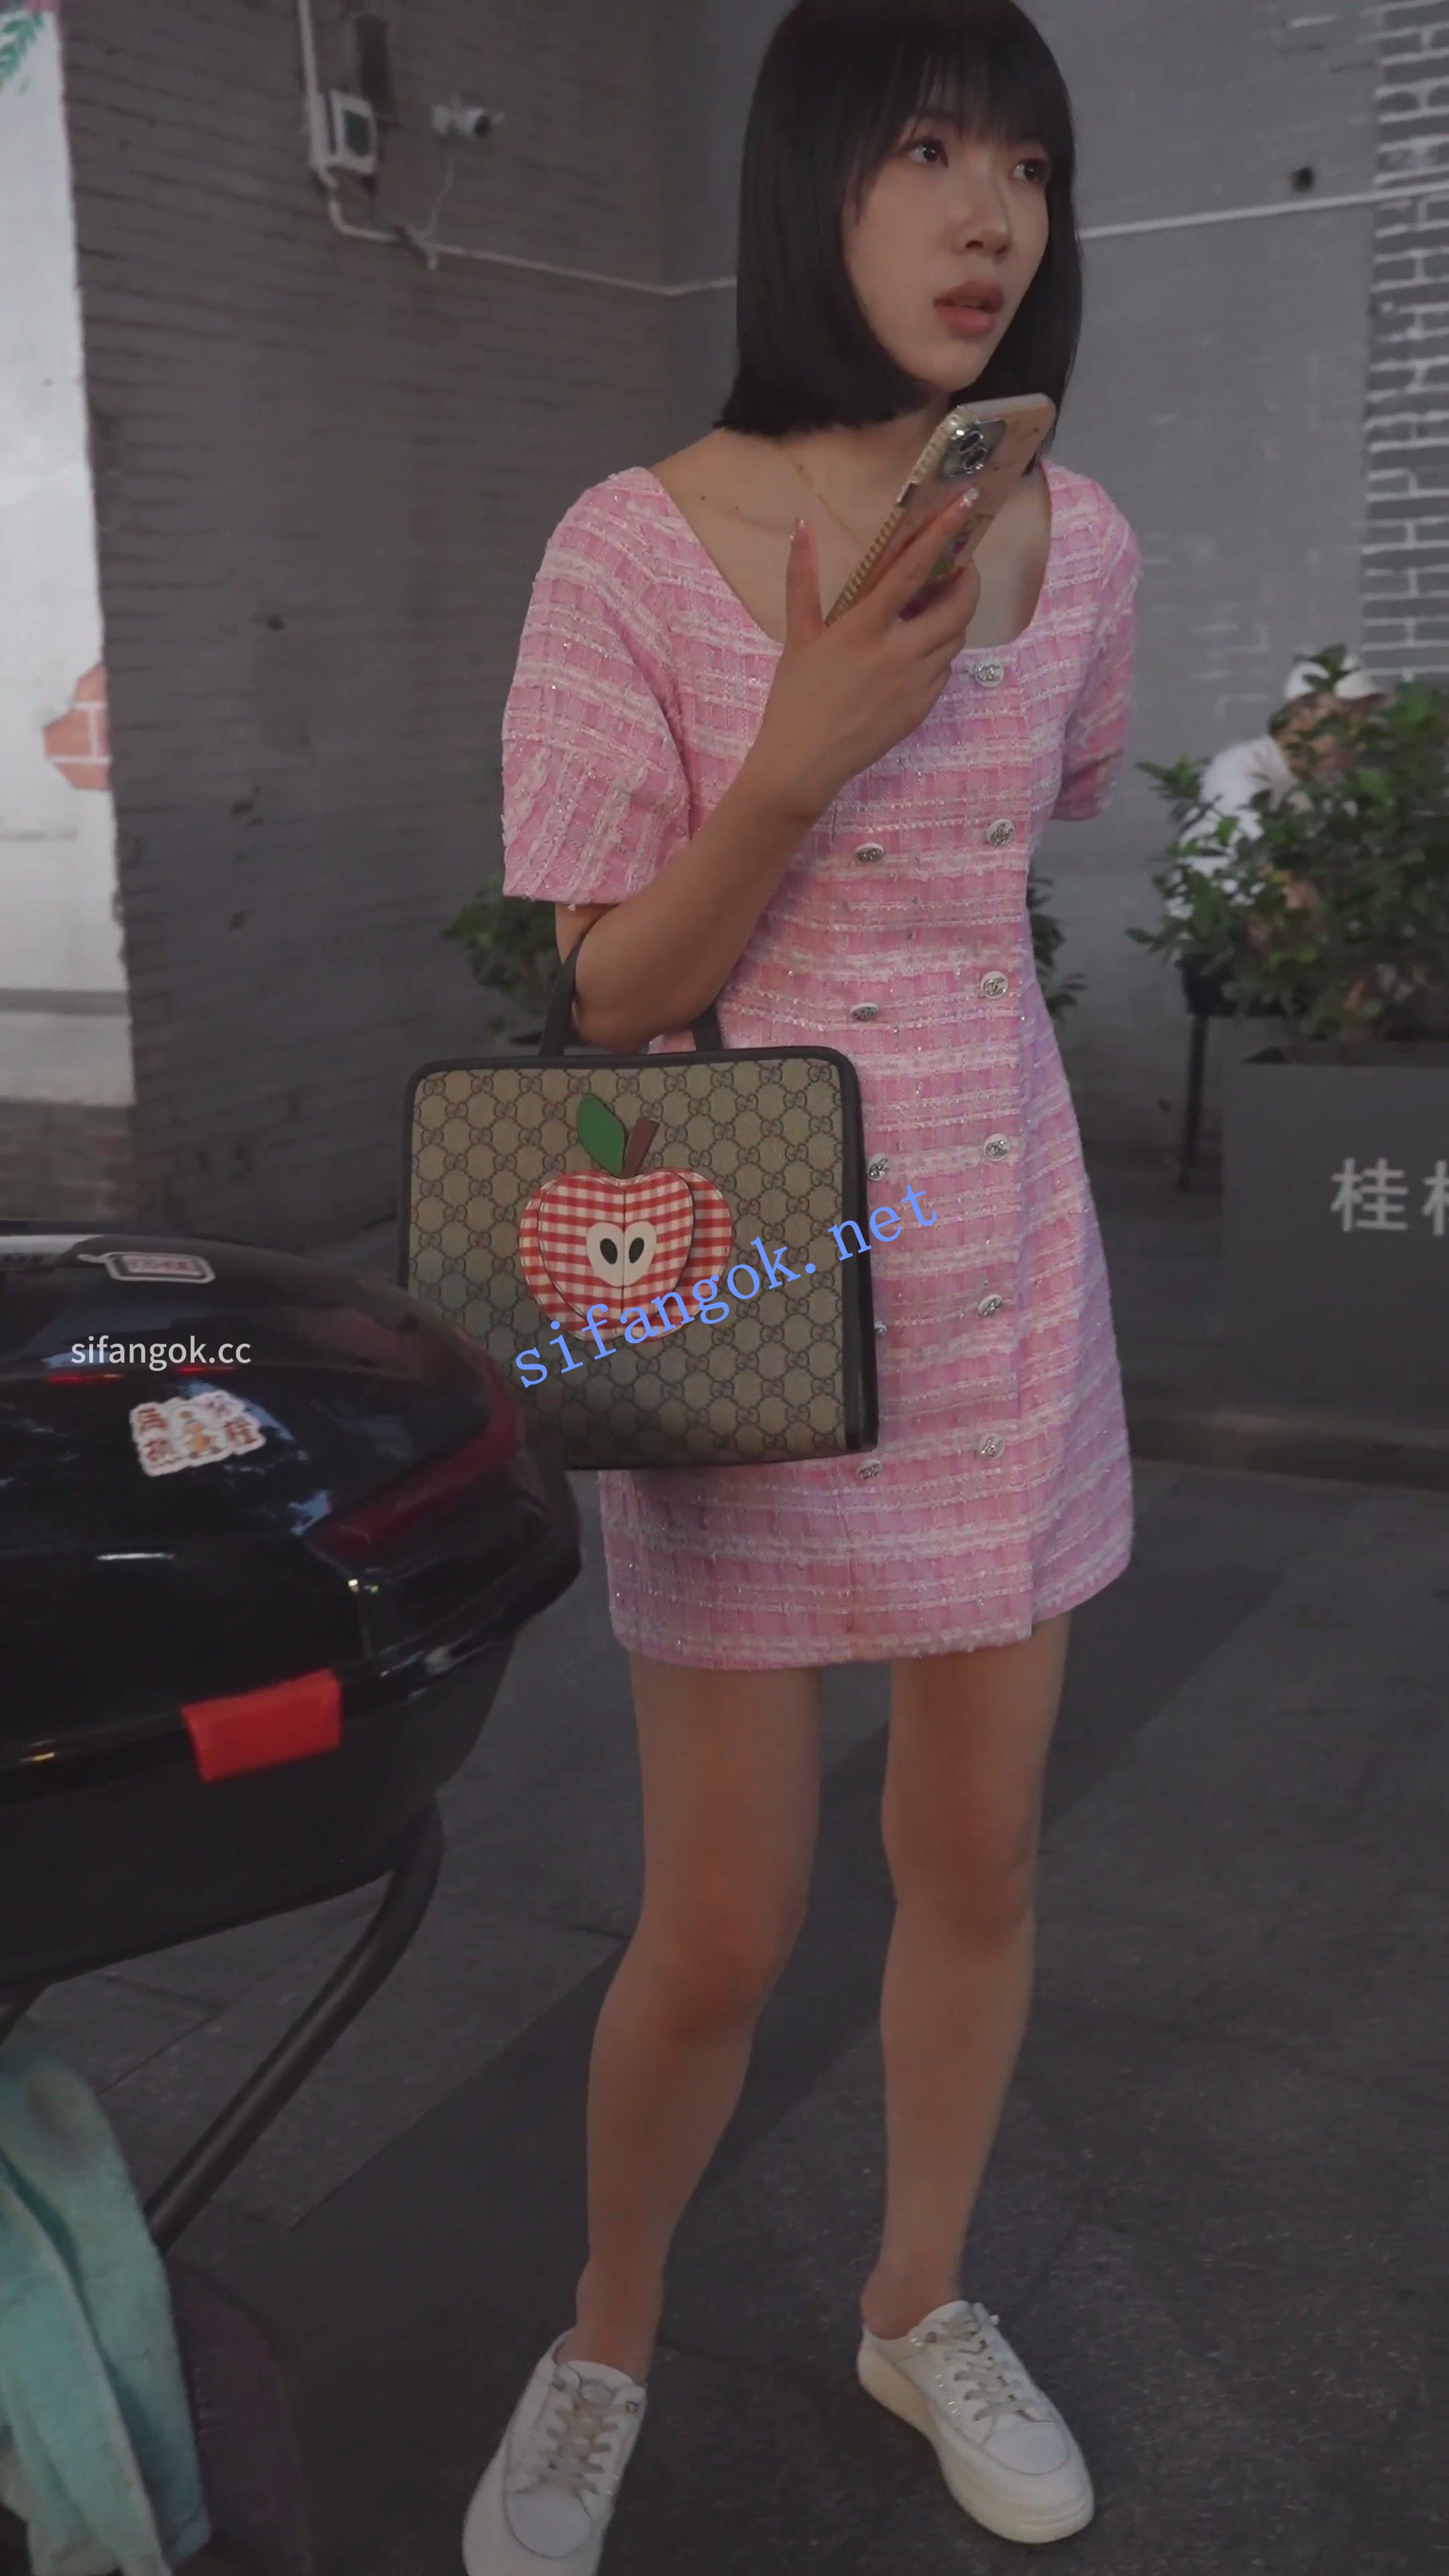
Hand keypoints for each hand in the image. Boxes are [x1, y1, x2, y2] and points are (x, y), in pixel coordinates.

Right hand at [748, 494, 984, 822]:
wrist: (803, 764)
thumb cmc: (795, 697)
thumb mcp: (798, 636)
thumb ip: (803, 579)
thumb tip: (802, 527)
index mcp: (866, 629)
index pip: (913, 571)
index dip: (943, 534)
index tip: (967, 504)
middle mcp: (899, 654)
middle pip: (957, 608)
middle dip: (967, 581)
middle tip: (959, 568)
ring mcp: (916, 684)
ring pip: (955, 639)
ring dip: (953, 617)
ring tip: (934, 607)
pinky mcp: (921, 708)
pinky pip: (944, 670)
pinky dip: (939, 652)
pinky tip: (917, 650)